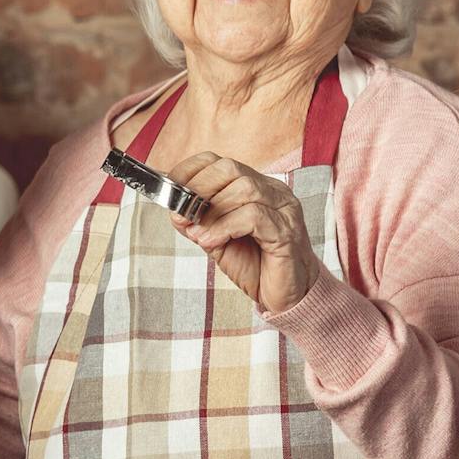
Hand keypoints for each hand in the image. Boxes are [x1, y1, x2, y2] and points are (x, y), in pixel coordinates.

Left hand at [166, 153, 321, 315]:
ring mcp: (284, 209)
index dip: (190, 172)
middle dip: (199, 189)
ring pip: (243, 189)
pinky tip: (211, 241)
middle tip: (182, 214)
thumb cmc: (256, 265)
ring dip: (211, 212)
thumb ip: (198, 221)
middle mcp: (273, 192)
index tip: (170, 192)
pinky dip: (224, 227)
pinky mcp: (287, 231)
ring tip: (196, 234)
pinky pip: (254, 216)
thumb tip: (174, 207)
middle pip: (231, 169)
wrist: (288, 296)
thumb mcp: (217, 240)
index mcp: (256, 187)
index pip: (220, 162)